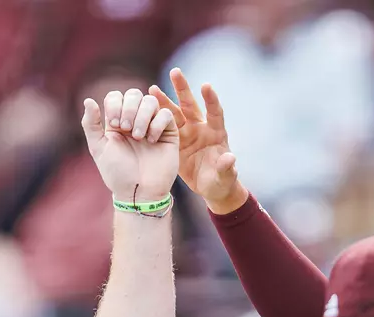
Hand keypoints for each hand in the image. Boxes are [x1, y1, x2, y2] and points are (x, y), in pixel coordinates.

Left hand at [81, 86, 178, 204]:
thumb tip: (88, 100)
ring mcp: (153, 124)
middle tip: (125, 129)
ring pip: (151, 101)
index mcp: (117, 121)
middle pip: (134, 94)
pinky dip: (157, 124)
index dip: (115, 105)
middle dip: (129, 108)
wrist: (139, 192)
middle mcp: (135, 120)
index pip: (116, 96)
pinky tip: (151, 140)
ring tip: (138, 136)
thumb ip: (91, 124)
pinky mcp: (168, 132)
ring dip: (142, 116)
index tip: (114, 126)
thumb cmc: (118, 174)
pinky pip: (166, 114)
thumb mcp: (98, 148)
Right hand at [150, 68, 245, 214]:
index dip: (211, 100)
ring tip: (151, 89)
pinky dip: (155, 118)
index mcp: (216, 133)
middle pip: (190, 105)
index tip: (205, 86)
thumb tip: (229, 158)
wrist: (210, 187)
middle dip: (182, 89)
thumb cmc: (221, 181)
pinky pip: (163, 127)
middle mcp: (200, 128)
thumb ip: (227, 168)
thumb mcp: (224, 177)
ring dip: (163, 101)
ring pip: (174, 113)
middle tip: (175, 72)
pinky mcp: (174, 142)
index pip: (214, 112)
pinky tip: (144, 109)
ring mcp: (186, 134)